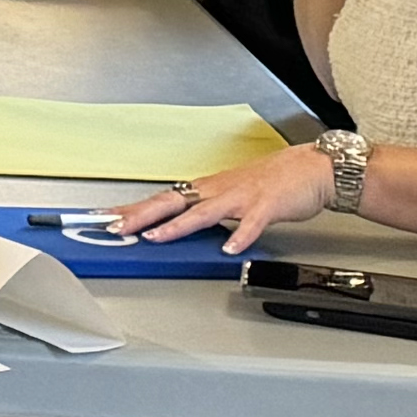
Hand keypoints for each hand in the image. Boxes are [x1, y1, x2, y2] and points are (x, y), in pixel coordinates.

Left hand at [109, 139, 342, 252]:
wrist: (311, 168)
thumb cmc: (271, 182)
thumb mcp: (229, 195)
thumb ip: (205, 210)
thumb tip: (178, 223)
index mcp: (206, 188)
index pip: (162, 199)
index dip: (133, 208)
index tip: (105, 217)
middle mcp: (218, 190)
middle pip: (173, 202)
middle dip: (142, 215)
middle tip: (116, 227)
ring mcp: (242, 196)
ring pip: (204, 212)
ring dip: (179, 225)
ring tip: (158, 237)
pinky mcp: (267, 205)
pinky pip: (252, 222)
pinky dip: (240, 235)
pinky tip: (230, 248)